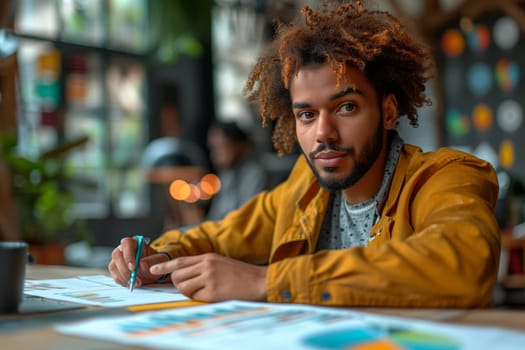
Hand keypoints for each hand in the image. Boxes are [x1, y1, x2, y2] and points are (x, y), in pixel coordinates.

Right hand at [108, 237, 169, 288]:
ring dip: (124, 277)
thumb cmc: (156, 262)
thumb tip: (142, 265)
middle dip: (125, 270)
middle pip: (117, 255)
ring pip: (114, 266)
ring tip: (136, 283)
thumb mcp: (160, 260)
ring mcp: (118, 259)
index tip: (133, 268)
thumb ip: (152, 261)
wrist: (153, 271)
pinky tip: (131, 284)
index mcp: (135, 242)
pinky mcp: (116, 269)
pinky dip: (122, 282)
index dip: (128, 255)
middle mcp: (124, 248)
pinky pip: (115, 275)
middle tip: (134, 280)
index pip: (126, 243)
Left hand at [150, 253, 267, 301]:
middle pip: (177, 276)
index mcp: (207, 257)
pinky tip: (213, 295)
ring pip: (184, 287)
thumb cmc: (241, 274)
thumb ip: (203, 266)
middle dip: (178, 284)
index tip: (152, 269)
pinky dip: (201, 299)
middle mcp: (206, 266)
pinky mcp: (212, 292)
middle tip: (189, 288)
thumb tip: (185, 275)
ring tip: (203, 292)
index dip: (164, 266)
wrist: (258, 281)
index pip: (180, 261)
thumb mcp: (220, 263)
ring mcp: (209, 278)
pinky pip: (196, 297)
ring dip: (189, 292)